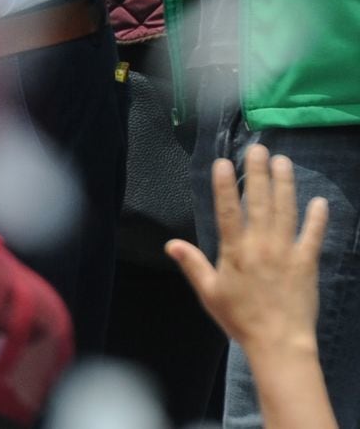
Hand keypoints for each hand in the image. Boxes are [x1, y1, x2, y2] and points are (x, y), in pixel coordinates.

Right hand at [167, 145, 328, 360]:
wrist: (278, 342)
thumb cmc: (240, 318)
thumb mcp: (209, 293)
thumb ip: (192, 264)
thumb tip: (171, 243)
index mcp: (235, 251)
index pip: (228, 211)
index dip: (224, 185)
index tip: (223, 162)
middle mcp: (261, 245)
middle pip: (259, 202)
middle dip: (258, 173)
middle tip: (259, 149)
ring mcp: (286, 252)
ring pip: (286, 211)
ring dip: (285, 185)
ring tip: (284, 162)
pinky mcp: (307, 263)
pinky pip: (313, 236)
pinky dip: (318, 219)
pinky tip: (320, 202)